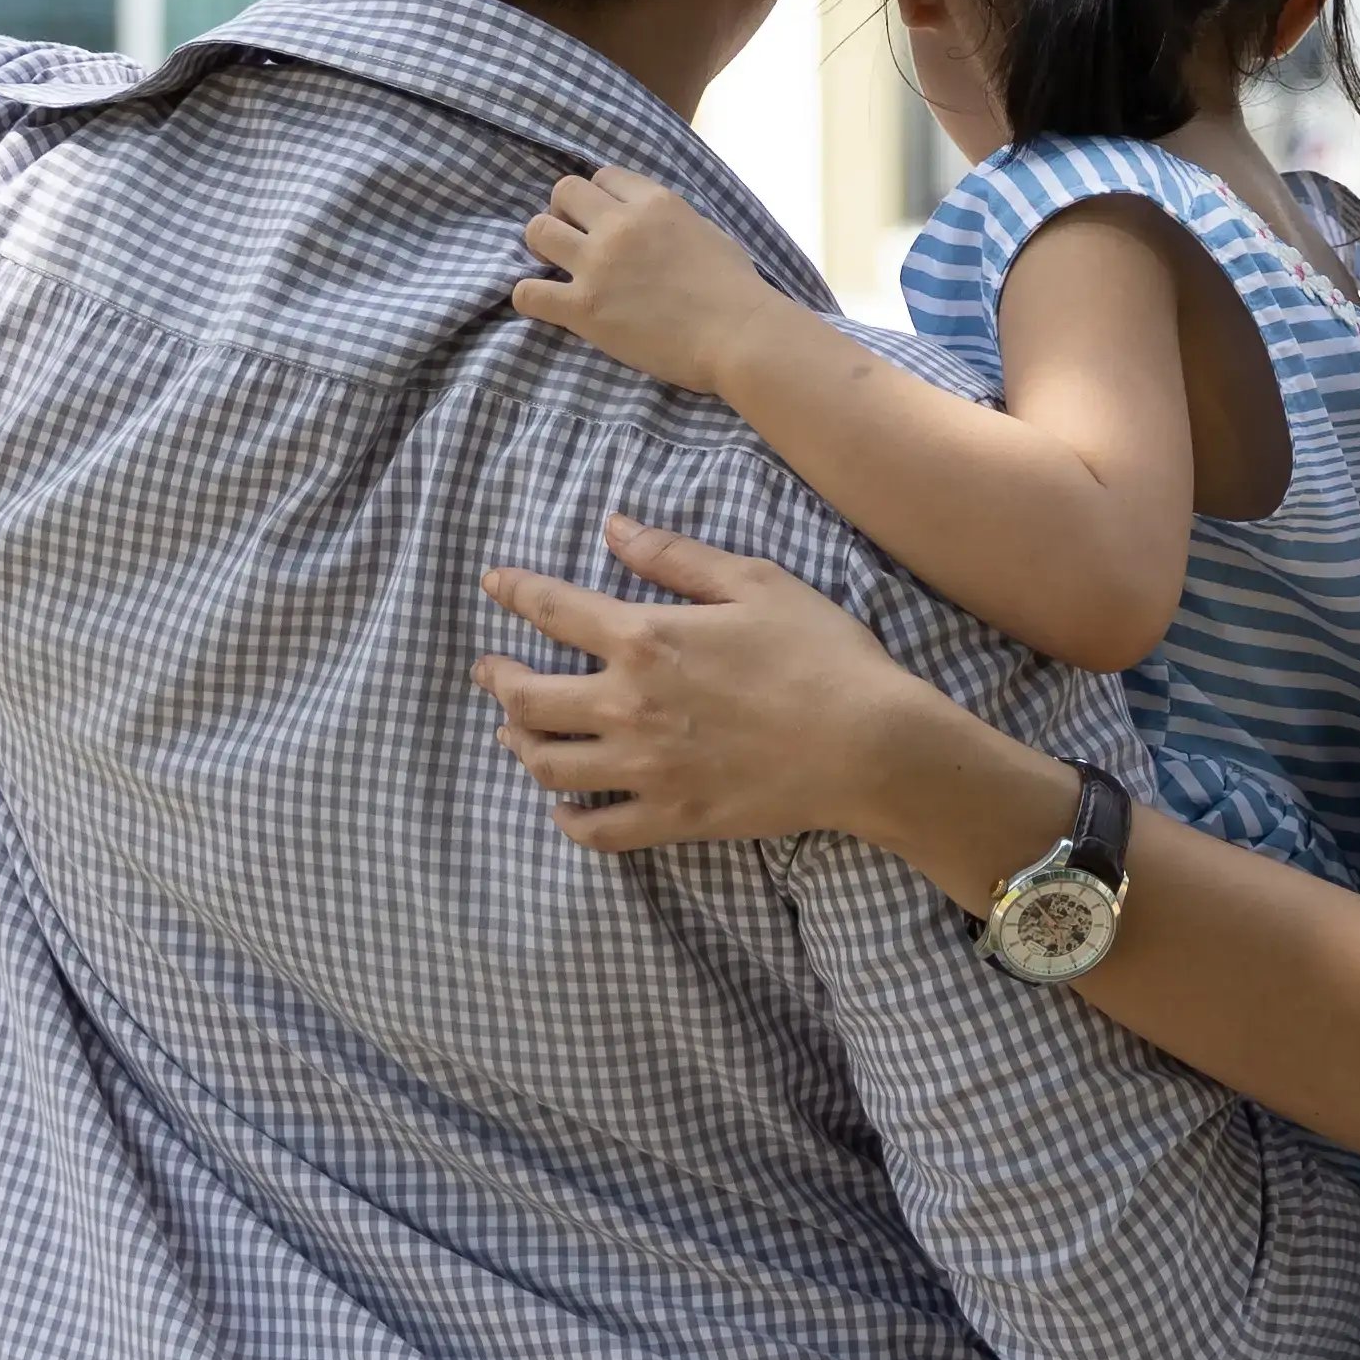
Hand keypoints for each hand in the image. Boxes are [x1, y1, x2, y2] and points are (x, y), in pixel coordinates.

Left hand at [476, 517, 967, 851]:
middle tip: (490, 669)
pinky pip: (596, 831)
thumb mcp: (755, 581)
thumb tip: (613, 528)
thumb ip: (675, 557)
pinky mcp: (671, 820)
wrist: (870, 746)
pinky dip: (567, 820)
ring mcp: (644, 770)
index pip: (552, 609)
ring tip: (513, 731)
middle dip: (498, 678)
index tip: (492, 584)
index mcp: (645, 639)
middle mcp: (627, 707)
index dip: (514, 592)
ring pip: (549, 765)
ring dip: (520, 744)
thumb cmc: (820, 654)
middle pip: (529, 698)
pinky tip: (562, 807)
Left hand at [506, 166, 780, 397]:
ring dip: (543, 246)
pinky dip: (531, 296)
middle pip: (563, 192)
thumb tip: (647, 226)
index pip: (602, 176)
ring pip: (537, 230)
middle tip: (576, 240)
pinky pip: (528, 292)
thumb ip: (666, 220)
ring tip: (557, 267)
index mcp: (654, 201)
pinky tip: (546, 303)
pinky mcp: (583, 307)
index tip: (604, 219)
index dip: (599, 198)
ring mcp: (597, 265)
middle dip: (565, 212)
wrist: (739, 335)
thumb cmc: (736, 289)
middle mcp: (619, 224)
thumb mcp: (704, 230)